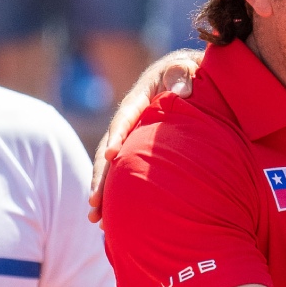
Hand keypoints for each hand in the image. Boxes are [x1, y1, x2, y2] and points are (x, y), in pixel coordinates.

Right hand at [88, 49, 204, 222]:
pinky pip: (122, 170)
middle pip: (109, 149)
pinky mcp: (136, 148)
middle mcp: (129, 120)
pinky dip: (115, 190)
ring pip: (110, 165)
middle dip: (100, 176)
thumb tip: (182, 89)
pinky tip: (110, 216)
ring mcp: (130, 136)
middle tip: (95, 202)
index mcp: (139, 98)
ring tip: (95, 218)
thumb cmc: (191, 73)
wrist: (190, 77)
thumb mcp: (185, 68)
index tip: (113, 154)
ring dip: (101, 190)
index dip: (118, 135)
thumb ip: (182, 75)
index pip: (125, 117)